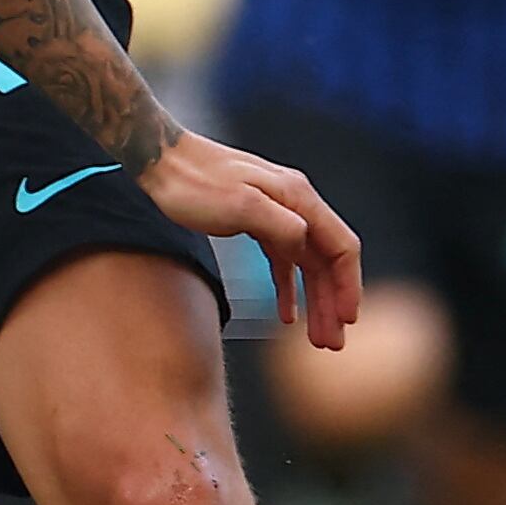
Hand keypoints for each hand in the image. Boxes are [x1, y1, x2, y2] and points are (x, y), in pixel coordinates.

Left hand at [137, 133, 364, 349]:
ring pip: (306, 264)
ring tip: (317, 338)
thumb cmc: (193, 182)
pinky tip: (288, 315)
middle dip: (332, 303)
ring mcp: (276, 212)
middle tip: (332, 344)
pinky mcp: (255, 220)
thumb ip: (280, 226)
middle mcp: (294, 204)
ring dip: (314, 301)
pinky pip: (283, 260)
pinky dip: (288, 288)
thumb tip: (306, 246)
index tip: (347, 320)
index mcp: (298, 198)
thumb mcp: (240, 205)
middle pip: (326, 260)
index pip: (340, 247)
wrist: (157, 160)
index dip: (348, 285)